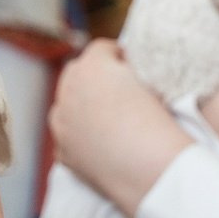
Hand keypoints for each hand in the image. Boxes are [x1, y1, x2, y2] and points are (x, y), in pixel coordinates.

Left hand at [50, 38, 192, 213]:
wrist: (149, 168)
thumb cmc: (157, 124)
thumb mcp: (152, 85)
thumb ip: (132, 74)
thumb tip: (128, 76)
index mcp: (93, 67)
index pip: (102, 48)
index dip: (117, 54)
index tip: (128, 63)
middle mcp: (69, 90)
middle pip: (76, 72)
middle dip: (94, 77)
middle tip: (117, 90)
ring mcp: (61, 122)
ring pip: (66, 105)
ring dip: (81, 106)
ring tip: (108, 120)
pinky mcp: (62, 151)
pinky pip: (68, 136)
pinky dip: (79, 137)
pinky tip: (101, 145)